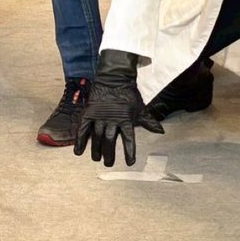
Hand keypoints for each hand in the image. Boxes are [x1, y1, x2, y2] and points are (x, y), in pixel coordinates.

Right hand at [73, 51, 163, 165]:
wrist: (114, 77)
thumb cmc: (128, 94)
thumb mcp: (139, 108)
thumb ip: (148, 122)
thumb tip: (160, 131)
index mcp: (126, 118)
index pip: (128, 138)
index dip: (129, 151)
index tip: (130, 163)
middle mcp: (112, 119)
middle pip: (110, 141)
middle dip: (109, 154)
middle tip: (109, 163)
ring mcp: (99, 116)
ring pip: (97, 137)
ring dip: (96, 150)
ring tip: (97, 158)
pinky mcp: (89, 112)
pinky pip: (83, 129)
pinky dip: (80, 140)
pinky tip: (79, 151)